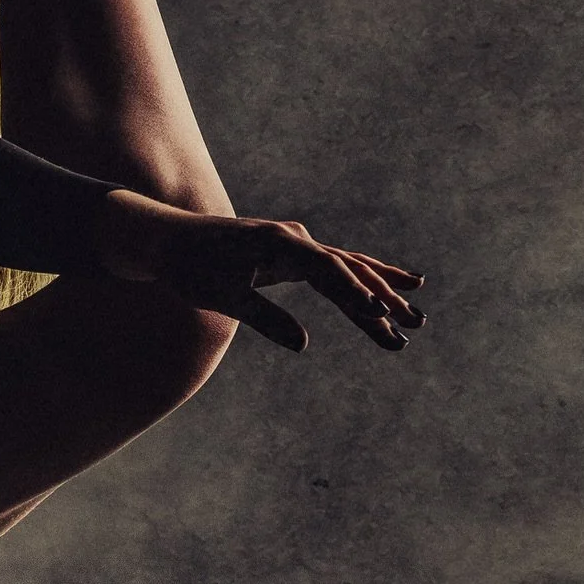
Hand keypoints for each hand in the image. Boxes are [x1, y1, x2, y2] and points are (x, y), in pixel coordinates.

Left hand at [99, 193, 425, 354]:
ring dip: (381, 292)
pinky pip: (336, 267)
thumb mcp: (222, 298)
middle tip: (413, 328)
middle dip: (382, 300)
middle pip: (349, 270)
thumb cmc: (190, 269)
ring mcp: (297, 244)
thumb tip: (303, 345)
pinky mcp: (293, 254)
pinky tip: (388, 291)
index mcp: (280, 244)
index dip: (356, 294)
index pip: (329, 271)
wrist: (168, 241)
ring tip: (415, 317)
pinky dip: (362, 279)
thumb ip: (265, 318)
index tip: (380, 316)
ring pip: (349, 268)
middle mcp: (295, 239)